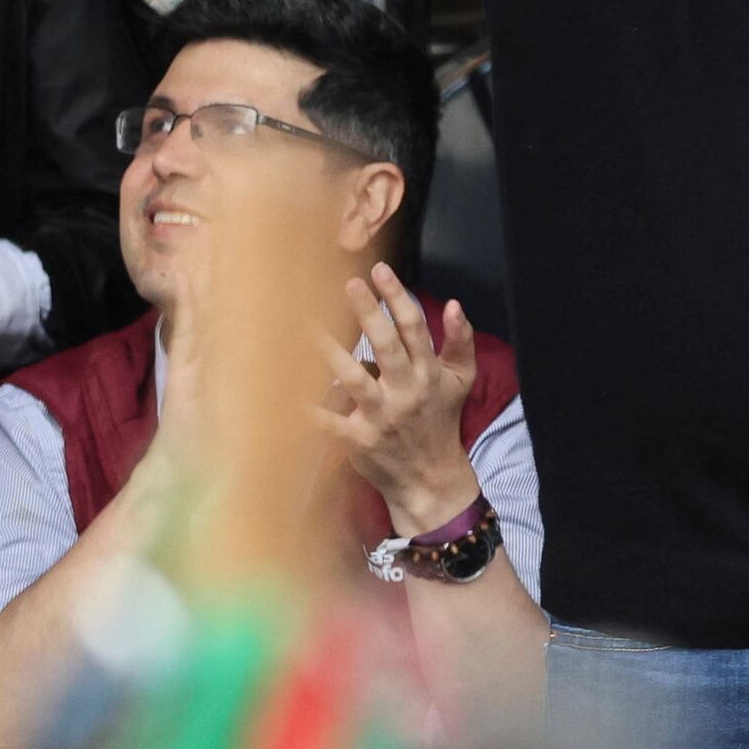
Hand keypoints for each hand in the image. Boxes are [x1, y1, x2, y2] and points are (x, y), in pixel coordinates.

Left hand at [313, 266, 483, 532]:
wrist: (431, 479)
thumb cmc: (441, 421)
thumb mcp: (460, 380)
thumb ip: (461, 341)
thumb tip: (455, 304)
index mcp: (428, 373)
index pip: (414, 327)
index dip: (397, 297)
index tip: (379, 270)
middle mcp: (406, 391)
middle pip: (386, 345)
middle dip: (368, 312)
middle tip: (349, 282)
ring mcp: (382, 416)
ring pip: (355, 379)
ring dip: (332, 352)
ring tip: (308, 325)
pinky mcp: (360, 440)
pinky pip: (331, 422)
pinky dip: (311, 410)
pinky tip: (288, 392)